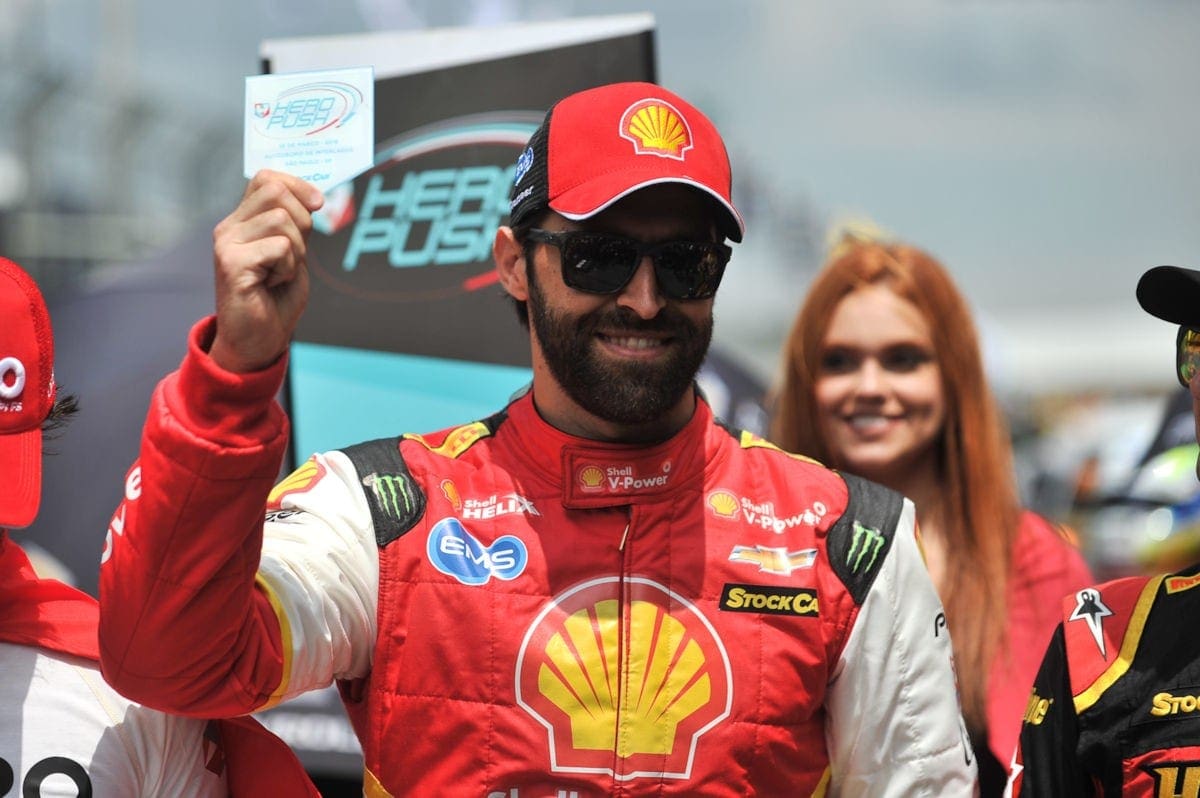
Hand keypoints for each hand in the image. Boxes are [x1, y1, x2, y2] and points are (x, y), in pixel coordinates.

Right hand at [209, 170, 324, 372]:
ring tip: (282, 272)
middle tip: (295, 254)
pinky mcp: (232, 263)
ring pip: (282, 220)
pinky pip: (280, 247)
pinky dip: (289, 268)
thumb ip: (296, 224)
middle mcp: (229, 227)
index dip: (297, 185)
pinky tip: (273, 283)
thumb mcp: (292, 253)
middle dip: (303, 221)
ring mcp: (227, 243)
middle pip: (277, 192)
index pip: (267, 178)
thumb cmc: (276, 298)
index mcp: (242, 221)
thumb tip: (314, 195)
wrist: (258, 339)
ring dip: (297, 251)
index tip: (318, 203)